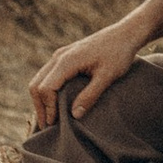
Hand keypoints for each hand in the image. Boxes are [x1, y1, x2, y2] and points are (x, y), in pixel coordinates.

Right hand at [30, 16, 146, 126]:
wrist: (125, 34)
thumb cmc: (118, 54)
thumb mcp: (107, 77)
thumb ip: (90, 95)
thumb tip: (74, 115)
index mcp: (67, 61)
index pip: (46, 88)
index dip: (47, 108)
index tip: (53, 125)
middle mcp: (59, 57)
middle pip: (37, 85)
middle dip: (39, 107)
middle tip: (45, 128)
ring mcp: (61, 56)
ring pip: (40, 80)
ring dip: (41, 100)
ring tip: (48, 119)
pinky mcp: (65, 57)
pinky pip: (48, 76)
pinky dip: (47, 91)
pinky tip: (54, 104)